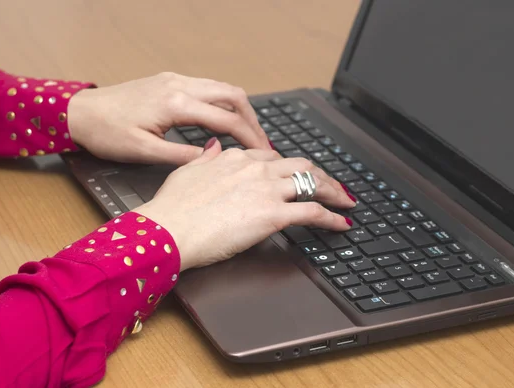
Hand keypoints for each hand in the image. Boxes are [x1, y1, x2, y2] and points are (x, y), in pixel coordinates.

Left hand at [67, 72, 269, 164]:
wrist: (80, 112)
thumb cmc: (106, 132)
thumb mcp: (145, 152)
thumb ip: (184, 155)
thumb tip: (214, 157)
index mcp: (176, 104)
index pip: (227, 119)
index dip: (250, 137)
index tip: (262, 153)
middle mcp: (180, 85)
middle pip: (233, 95)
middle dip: (252, 120)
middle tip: (262, 143)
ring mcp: (175, 80)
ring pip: (222, 88)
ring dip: (240, 109)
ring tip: (248, 133)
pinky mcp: (170, 81)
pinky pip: (208, 87)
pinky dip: (224, 103)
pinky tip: (225, 120)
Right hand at [135, 139, 355, 270]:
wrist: (168, 229)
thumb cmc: (172, 207)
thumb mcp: (187, 172)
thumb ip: (206, 157)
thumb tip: (214, 146)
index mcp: (235, 158)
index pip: (271, 157)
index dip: (288, 167)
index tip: (295, 175)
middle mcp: (255, 168)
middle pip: (299, 165)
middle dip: (320, 174)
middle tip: (331, 185)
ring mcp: (266, 189)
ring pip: (312, 182)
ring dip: (334, 191)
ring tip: (345, 201)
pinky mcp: (273, 214)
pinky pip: (313, 212)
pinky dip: (332, 217)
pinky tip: (341, 224)